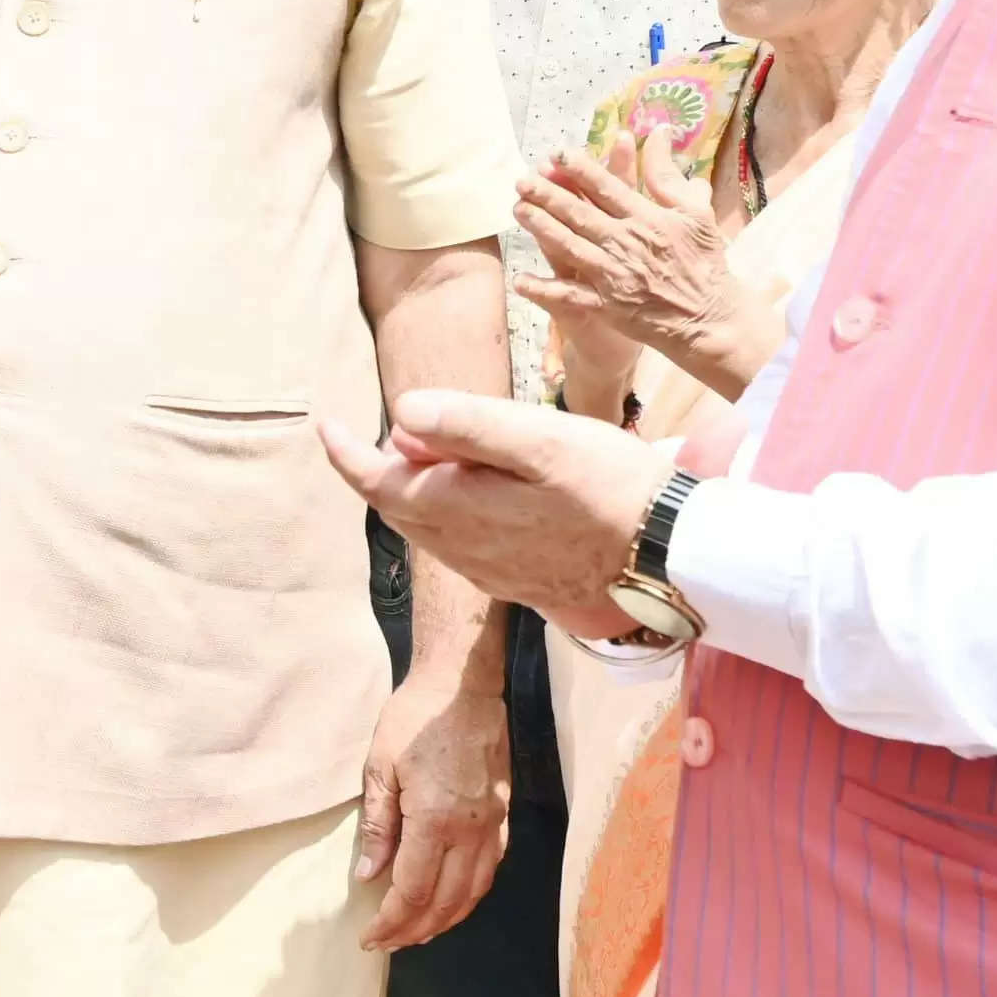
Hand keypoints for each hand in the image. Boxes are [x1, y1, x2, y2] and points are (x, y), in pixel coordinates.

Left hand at [322, 391, 671, 640]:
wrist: (673, 558)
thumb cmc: (612, 487)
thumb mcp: (541, 440)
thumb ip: (469, 425)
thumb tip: (402, 414)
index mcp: (460, 511)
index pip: (380, 483)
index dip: (346, 455)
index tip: (323, 425)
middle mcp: (465, 551)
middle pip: (400, 507)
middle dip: (380, 468)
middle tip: (384, 429)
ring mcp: (493, 572)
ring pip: (429, 530)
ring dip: (414, 492)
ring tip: (427, 453)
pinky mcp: (520, 582)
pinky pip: (461, 547)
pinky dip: (446, 514)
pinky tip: (471, 496)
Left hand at [355, 656, 510, 949]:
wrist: (461, 684)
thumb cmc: (414, 718)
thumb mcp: (380, 767)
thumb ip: (377, 826)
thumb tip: (369, 875)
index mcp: (436, 820)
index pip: (413, 891)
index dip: (391, 921)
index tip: (370, 936)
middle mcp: (471, 830)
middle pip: (446, 901)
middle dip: (415, 929)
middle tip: (388, 942)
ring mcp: (493, 824)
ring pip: (474, 891)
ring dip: (446, 919)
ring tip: (418, 932)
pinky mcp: (504, 814)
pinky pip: (490, 868)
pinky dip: (470, 893)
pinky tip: (453, 899)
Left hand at [516, 128, 736, 365]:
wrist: (712, 318)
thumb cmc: (705, 262)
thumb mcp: (696, 213)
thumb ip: (669, 176)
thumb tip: (658, 133)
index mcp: (648, 219)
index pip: (609, 188)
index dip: (581, 170)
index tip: (557, 154)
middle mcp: (627, 243)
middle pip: (581, 214)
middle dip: (549, 195)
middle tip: (522, 180)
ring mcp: (615, 275)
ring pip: (571, 247)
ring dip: (542, 228)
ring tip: (518, 210)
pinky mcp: (609, 305)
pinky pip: (571, 297)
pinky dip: (545, 289)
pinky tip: (521, 280)